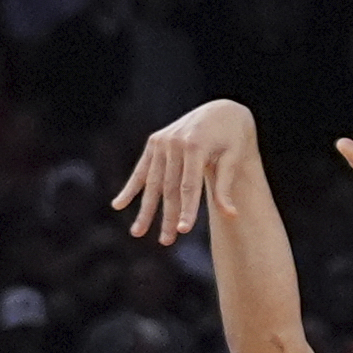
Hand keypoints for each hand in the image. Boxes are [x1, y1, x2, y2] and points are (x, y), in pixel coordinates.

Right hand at [112, 99, 257, 243]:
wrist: (220, 111)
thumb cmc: (232, 137)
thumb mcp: (234, 158)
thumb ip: (226, 186)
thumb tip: (231, 216)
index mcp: (195, 145)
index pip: (189, 185)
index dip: (186, 209)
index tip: (183, 230)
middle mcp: (174, 143)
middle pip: (169, 187)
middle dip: (167, 216)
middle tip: (166, 241)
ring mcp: (162, 142)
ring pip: (153, 183)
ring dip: (146, 209)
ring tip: (138, 232)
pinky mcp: (154, 142)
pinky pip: (142, 169)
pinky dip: (131, 188)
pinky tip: (118, 205)